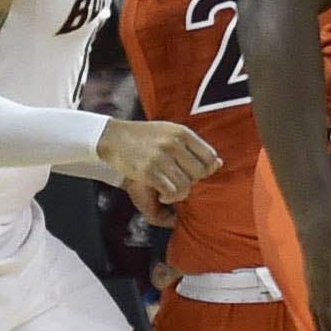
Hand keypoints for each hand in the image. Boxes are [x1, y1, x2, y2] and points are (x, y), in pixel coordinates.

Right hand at [99, 116, 220, 215]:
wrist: (112, 137)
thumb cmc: (144, 137)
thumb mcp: (171, 133)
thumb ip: (194, 148)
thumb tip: (217, 164)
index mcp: (182, 132)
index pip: (210, 156)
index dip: (206, 170)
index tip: (193, 173)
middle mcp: (173, 143)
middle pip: (199, 173)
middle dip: (190, 182)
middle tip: (176, 181)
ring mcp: (160, 157)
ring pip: (186, 186)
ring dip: (179, 194)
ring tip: (168, 189)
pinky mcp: (147, 171)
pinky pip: (171, 192)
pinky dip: (168, 198)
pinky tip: (160, 193)